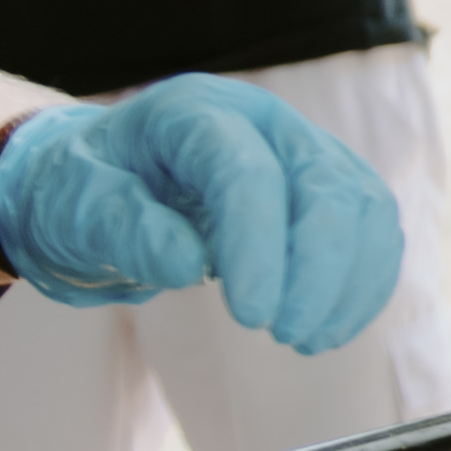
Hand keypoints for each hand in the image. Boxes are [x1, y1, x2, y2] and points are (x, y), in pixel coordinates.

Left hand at [0, 76, 403, 353]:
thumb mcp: (76, 206)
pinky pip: (373, 233)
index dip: (259, 246)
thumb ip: (123, 228)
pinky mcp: (331, 187)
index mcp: (196, 111)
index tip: (249, 317)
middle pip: (326, 187)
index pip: (249, 173)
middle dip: (317, 270)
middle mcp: (265, 121)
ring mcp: (306, 150)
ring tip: (303, 339)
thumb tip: (189, 267)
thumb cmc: (86, 190)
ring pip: (365, 209)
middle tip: (282, 333)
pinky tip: (326, 328)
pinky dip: (361, 286)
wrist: (105, 185)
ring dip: (348, 283)